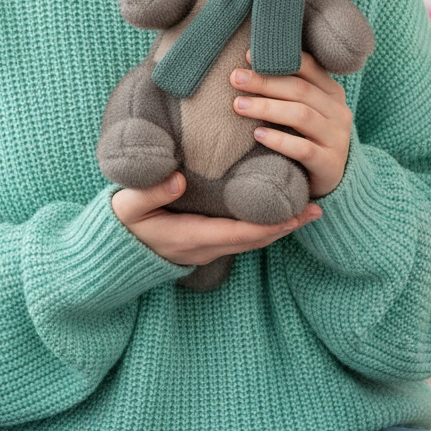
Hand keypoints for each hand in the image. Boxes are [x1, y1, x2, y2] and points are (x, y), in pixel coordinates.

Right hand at [112, 172, 321, 267]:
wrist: (113, 251)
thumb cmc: (122, 225)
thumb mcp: (128, 207)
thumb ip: (150, 192)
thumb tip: (178, 179)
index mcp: (192, 236)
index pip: (239, 232)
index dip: (269, 224)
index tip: (294, 212)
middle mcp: (206, 246)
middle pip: (255, 239)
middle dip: (286, 225)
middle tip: (316, 209)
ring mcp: (208, 247)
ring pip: (252, 239)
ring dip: (280, 227)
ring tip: (307, 210)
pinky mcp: (207, 241)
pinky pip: (243, 235)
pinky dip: (264, 226)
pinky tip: (277, 212)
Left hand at [231, 50, 351, 197]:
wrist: (328, 178)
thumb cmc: (308, 136)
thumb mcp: (305, 109)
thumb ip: (288, 88)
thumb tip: (249, 60)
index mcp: (333, 93)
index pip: (308, 67)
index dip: (279, 60)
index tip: (248, 56)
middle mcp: (339, 112)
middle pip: (300, 90)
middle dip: (265, 82)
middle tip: (235, 78)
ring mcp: (337, 139)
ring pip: (301, 116)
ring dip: (267, 108)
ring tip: (239, 106)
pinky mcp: (330, 164)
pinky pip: (303, 149)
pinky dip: (278, 140)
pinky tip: (257, 134)